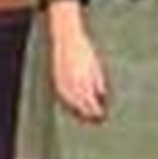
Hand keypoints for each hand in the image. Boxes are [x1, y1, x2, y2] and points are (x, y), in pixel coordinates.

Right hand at [47, 6, 106, 121]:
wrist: (66, 38)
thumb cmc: (84, 50)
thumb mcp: (95, 65)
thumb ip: (98, 82)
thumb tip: (101, 96)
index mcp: (83, 78)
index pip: (89, 101)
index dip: (95, 111)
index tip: (101, 116)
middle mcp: (71, 82)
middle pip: (80, 105)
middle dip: (88, 114)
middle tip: (96, 120)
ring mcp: (61, 81)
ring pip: (69, 102)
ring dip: (78, 112)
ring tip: (86, 117)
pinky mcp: (56, 79)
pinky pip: (61, 96)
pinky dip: (67, 104)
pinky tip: (73, 108)